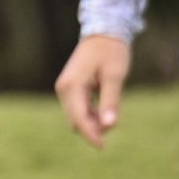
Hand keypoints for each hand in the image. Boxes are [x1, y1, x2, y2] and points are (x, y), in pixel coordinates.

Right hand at [55, 34, 130, 148]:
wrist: (104, 31)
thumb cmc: (111, 52)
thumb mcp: (115, 76)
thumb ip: (111, 101)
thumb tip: (109, 126)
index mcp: (72, 86)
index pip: (78, 119)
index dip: (90, 134)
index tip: (102, 147)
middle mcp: (64, 89)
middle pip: (75, 120)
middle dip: (92, 129)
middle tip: (113, 124)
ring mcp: (65, 88)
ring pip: (76, 116)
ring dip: (92, 122)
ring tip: (111, 114)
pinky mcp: (70, 88)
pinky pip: (78, 109)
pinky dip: (90, 115)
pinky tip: (104, 111)